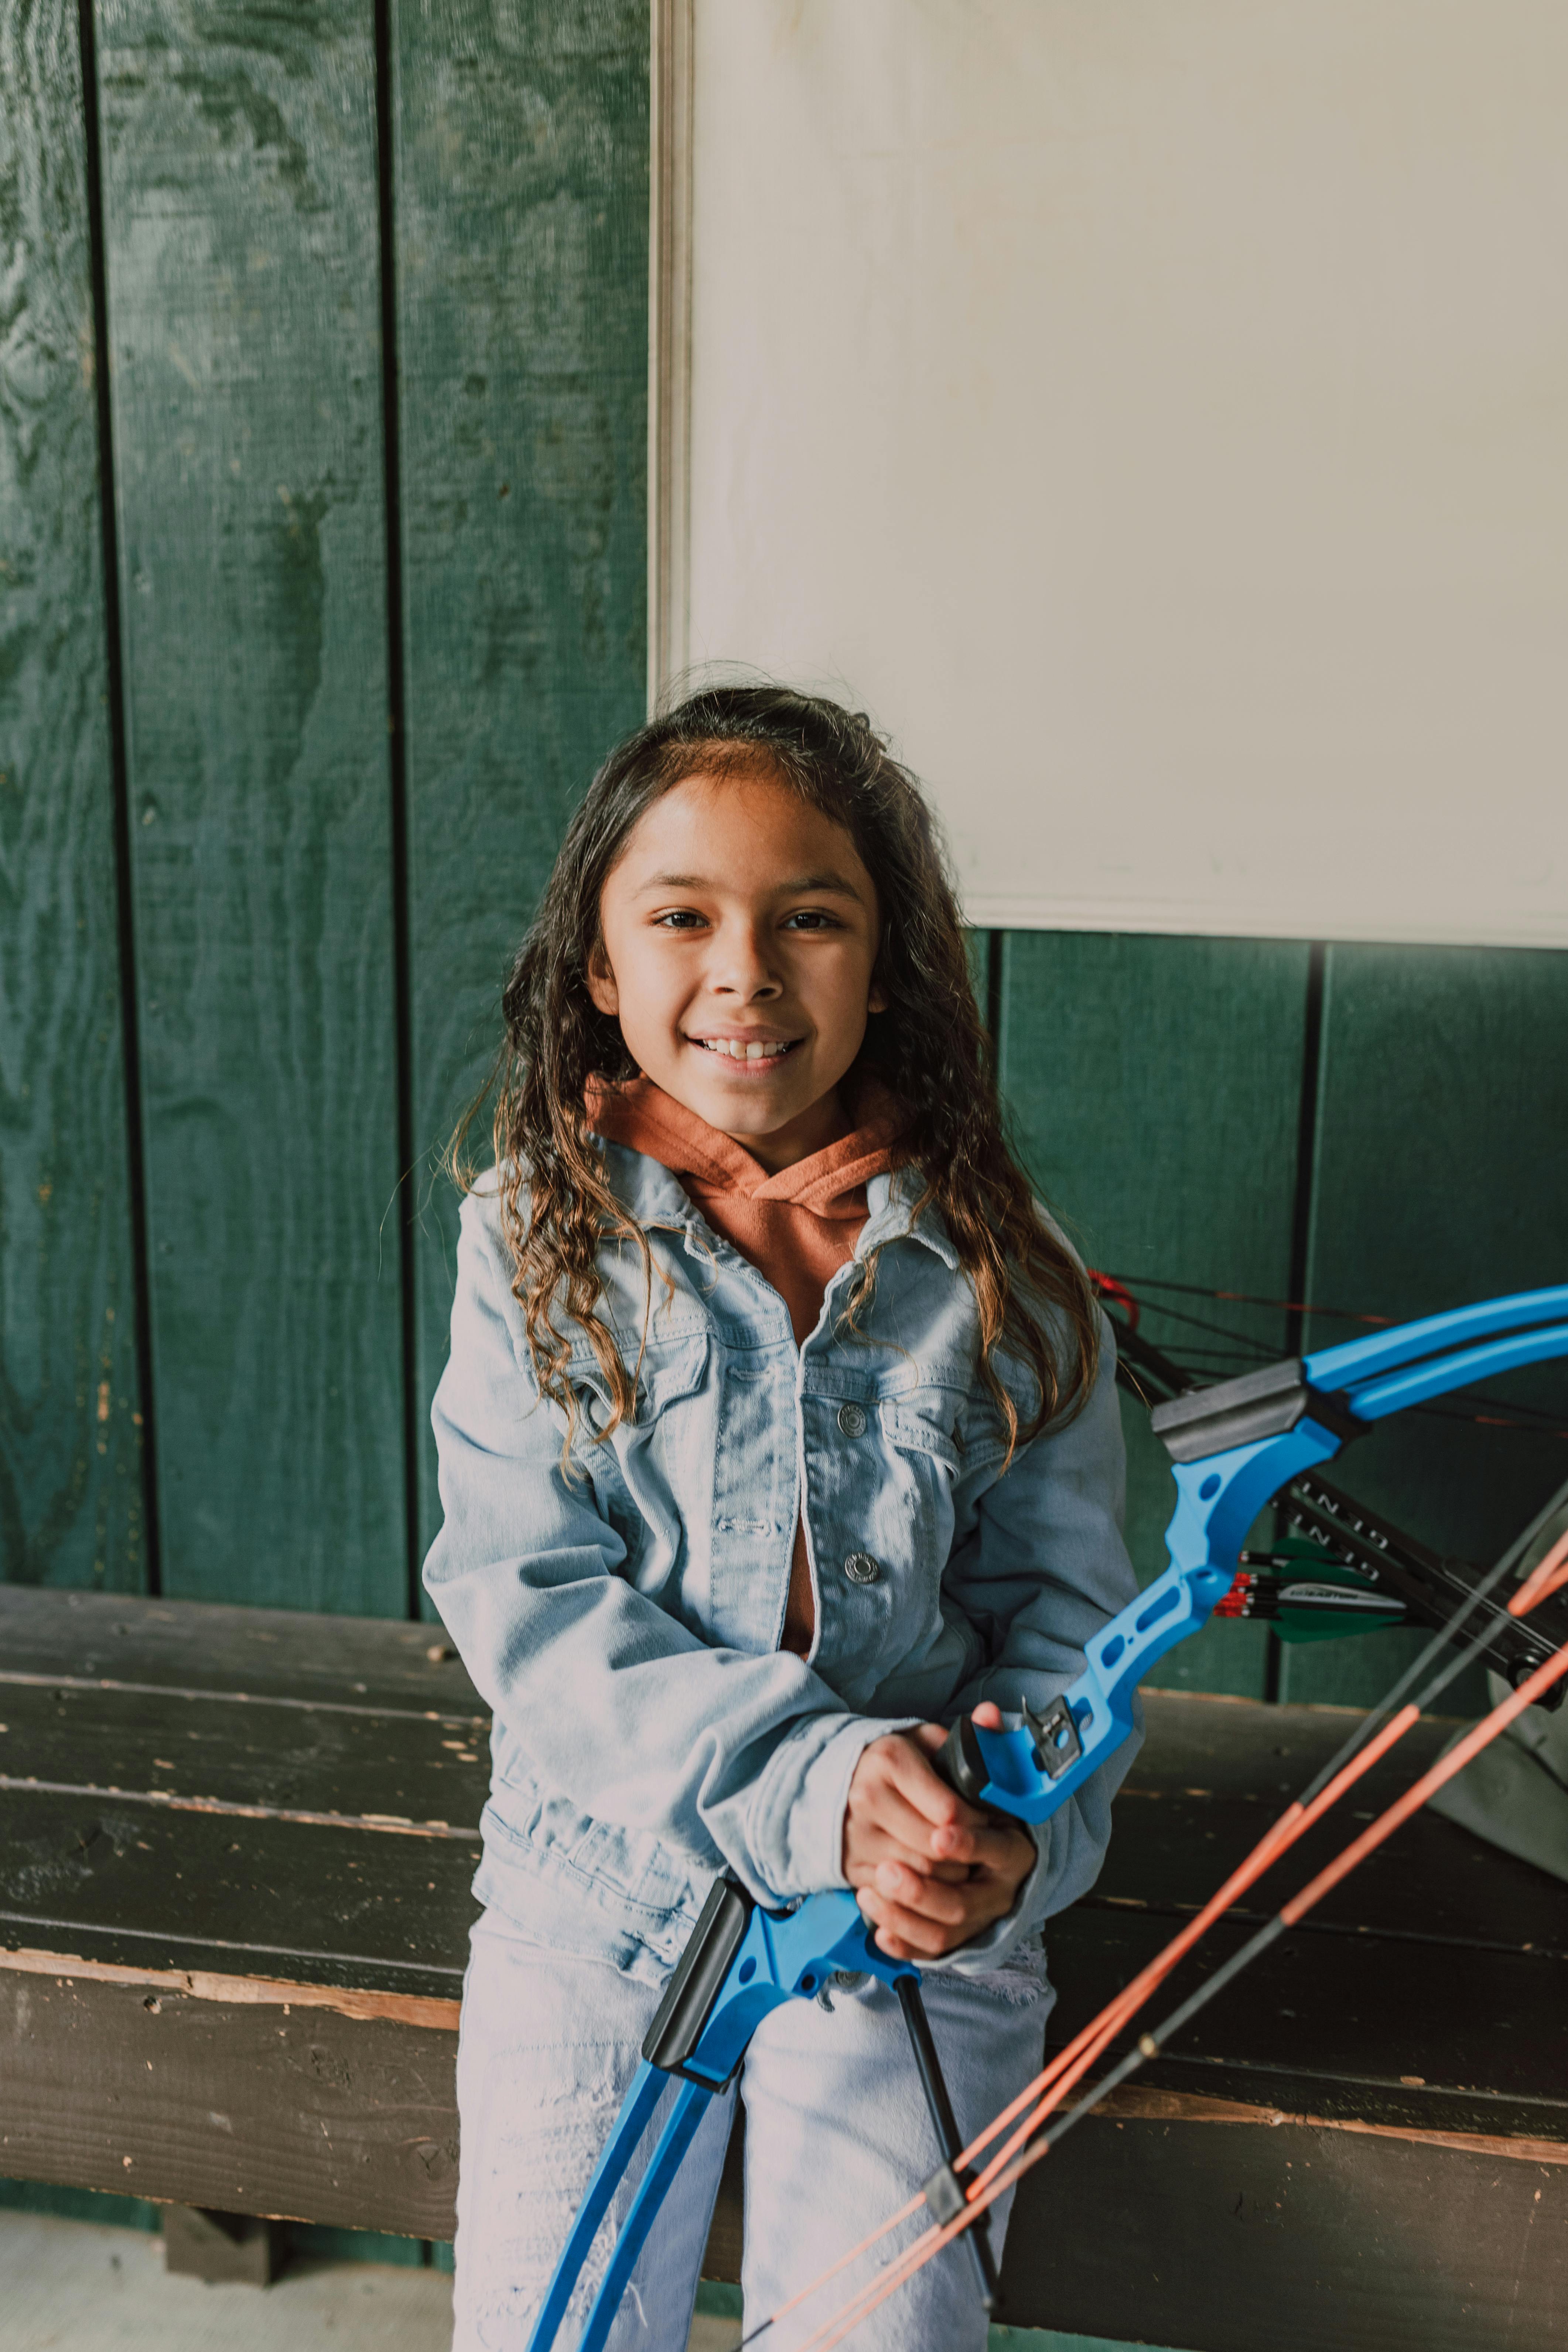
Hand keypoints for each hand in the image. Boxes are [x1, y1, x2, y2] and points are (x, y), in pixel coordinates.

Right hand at [842, 1702, 1036, 1959]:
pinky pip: (897, 1892)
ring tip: (960, 1862)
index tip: (989, 1822)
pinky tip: (932, 1876)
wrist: (829, 1778)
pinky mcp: (850, 1863)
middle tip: (980, 1849)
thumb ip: (964, 1733)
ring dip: (947, 1876)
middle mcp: (867, 1797)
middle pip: (935, 1847)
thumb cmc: (890, 1761)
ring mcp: (855, 1834)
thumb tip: (992, 1715)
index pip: (949, 1809)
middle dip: (965, 1854)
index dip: (978, 1822)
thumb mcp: (922, 1739)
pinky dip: (920, 1890)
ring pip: (919, 1874)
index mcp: (889, 1760)